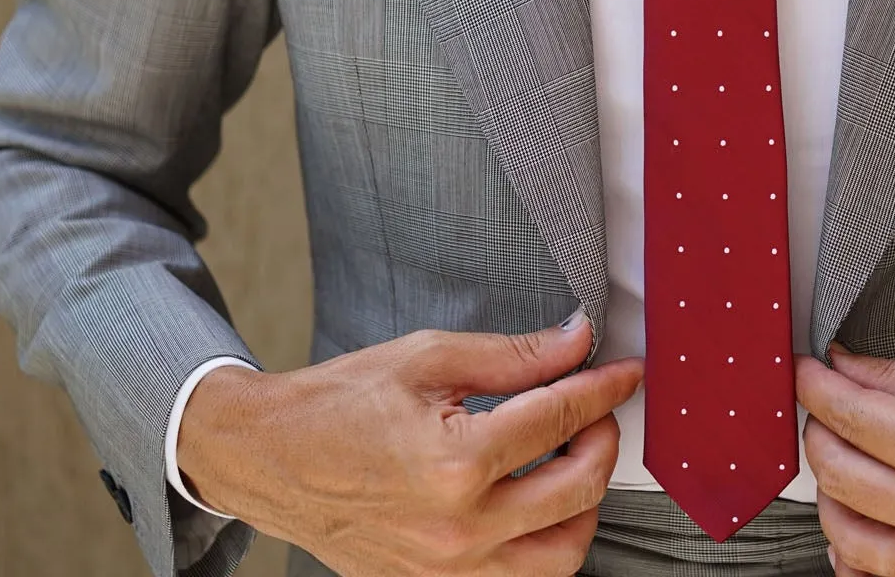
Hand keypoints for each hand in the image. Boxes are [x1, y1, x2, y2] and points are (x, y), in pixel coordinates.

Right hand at [177, 312, 643, 575]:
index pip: (562, 417)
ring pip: (562, 554)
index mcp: (456, 461)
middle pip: (579, 488)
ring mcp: (447, 568)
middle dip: (605, 440)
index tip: (625, 372)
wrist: (268, 458)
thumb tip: (577, 341)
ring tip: (576, 460)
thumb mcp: (428, 358)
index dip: (604, 387)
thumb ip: (514, 356)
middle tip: (600, 409)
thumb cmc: (338, 404)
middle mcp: (458, 526)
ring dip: (586, 504)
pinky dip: (545, 544)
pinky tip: (539, 503)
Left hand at [793, 346, 894, 576]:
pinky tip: (860, 522)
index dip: (815, 388)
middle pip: (841, 477)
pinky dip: (859, 555)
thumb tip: (842, 368)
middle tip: (822, 409)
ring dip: (831, 495)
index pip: (851, 418)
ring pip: (850, 539)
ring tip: (839, 460)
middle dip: (818, 434)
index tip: (805, 373)